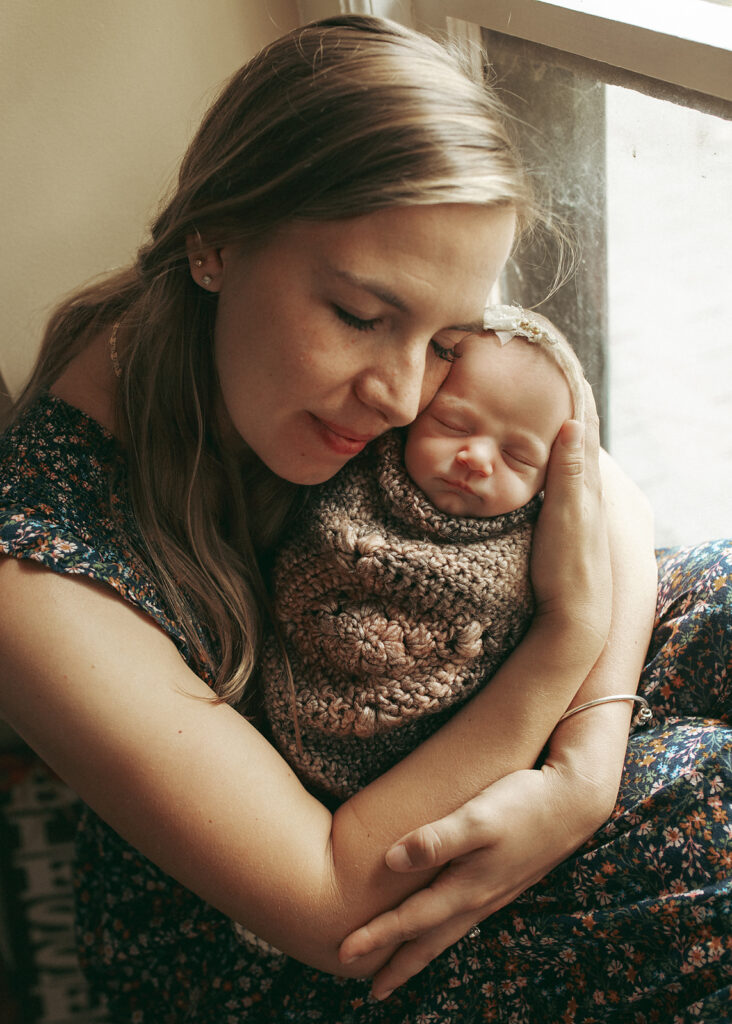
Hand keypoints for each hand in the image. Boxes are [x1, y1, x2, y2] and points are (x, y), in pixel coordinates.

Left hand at [339, 765, 598, 999]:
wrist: (574, 801)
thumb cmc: (523, 804)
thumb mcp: (478, 816)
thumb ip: (436, 839)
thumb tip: (390, 859)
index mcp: (466, 888)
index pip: (411, 920)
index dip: (376, 936)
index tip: (343, 953)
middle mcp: (478, 898)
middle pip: (431, 941)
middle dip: (400, 966)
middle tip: (374, 991)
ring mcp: (493, 892)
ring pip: (449, 932)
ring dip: (422, 952)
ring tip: (402, 966)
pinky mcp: (503, 879)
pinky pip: (464, 918)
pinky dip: (444, 930)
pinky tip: (443, 924)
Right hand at [531, 385, 610, 656]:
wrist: (573, 614)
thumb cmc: (569, 565)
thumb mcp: (567, 515)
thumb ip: (569, 472)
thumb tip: (574, 422)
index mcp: (586, 483)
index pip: (582, 428)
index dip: (573, 396)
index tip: (558, 364)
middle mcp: (583, 491)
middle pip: (574, 439)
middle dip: (563, 407)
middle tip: (544, 376)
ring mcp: (572, 509)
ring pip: (563, 459)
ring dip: (553, 432)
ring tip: (537, 407)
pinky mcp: (559, 524)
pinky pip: (552, 479)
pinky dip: (545, 459)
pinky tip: (534, 460)